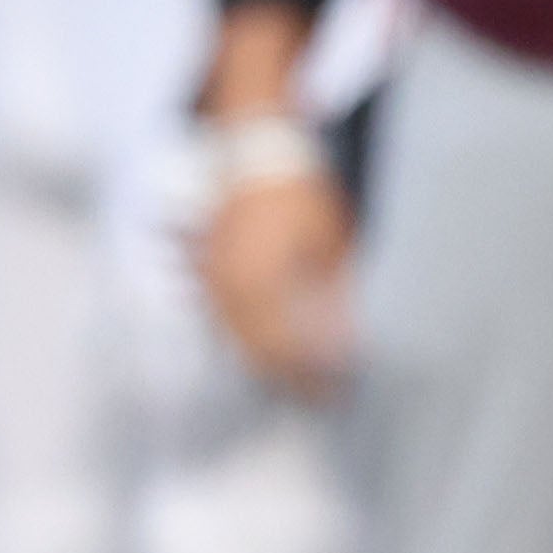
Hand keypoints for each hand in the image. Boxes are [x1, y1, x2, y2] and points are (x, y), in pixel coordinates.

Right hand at [199, 163, 356, 397]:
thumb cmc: (302, 196)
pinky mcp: (208, 270)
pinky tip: (262, 350)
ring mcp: (213, 278)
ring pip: (234, 337)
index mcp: (262, 281)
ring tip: (293, 381)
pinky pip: (220, 317)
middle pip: (256, 348)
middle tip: (316, 398)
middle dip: (286, 376)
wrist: (256, 155)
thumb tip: (344, 345)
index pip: (284, 346)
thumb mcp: (330, 245)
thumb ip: (332, 298)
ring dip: (264, 362)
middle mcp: (230, 286)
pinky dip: (243, 338)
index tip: (333, 396)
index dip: (308, 376)